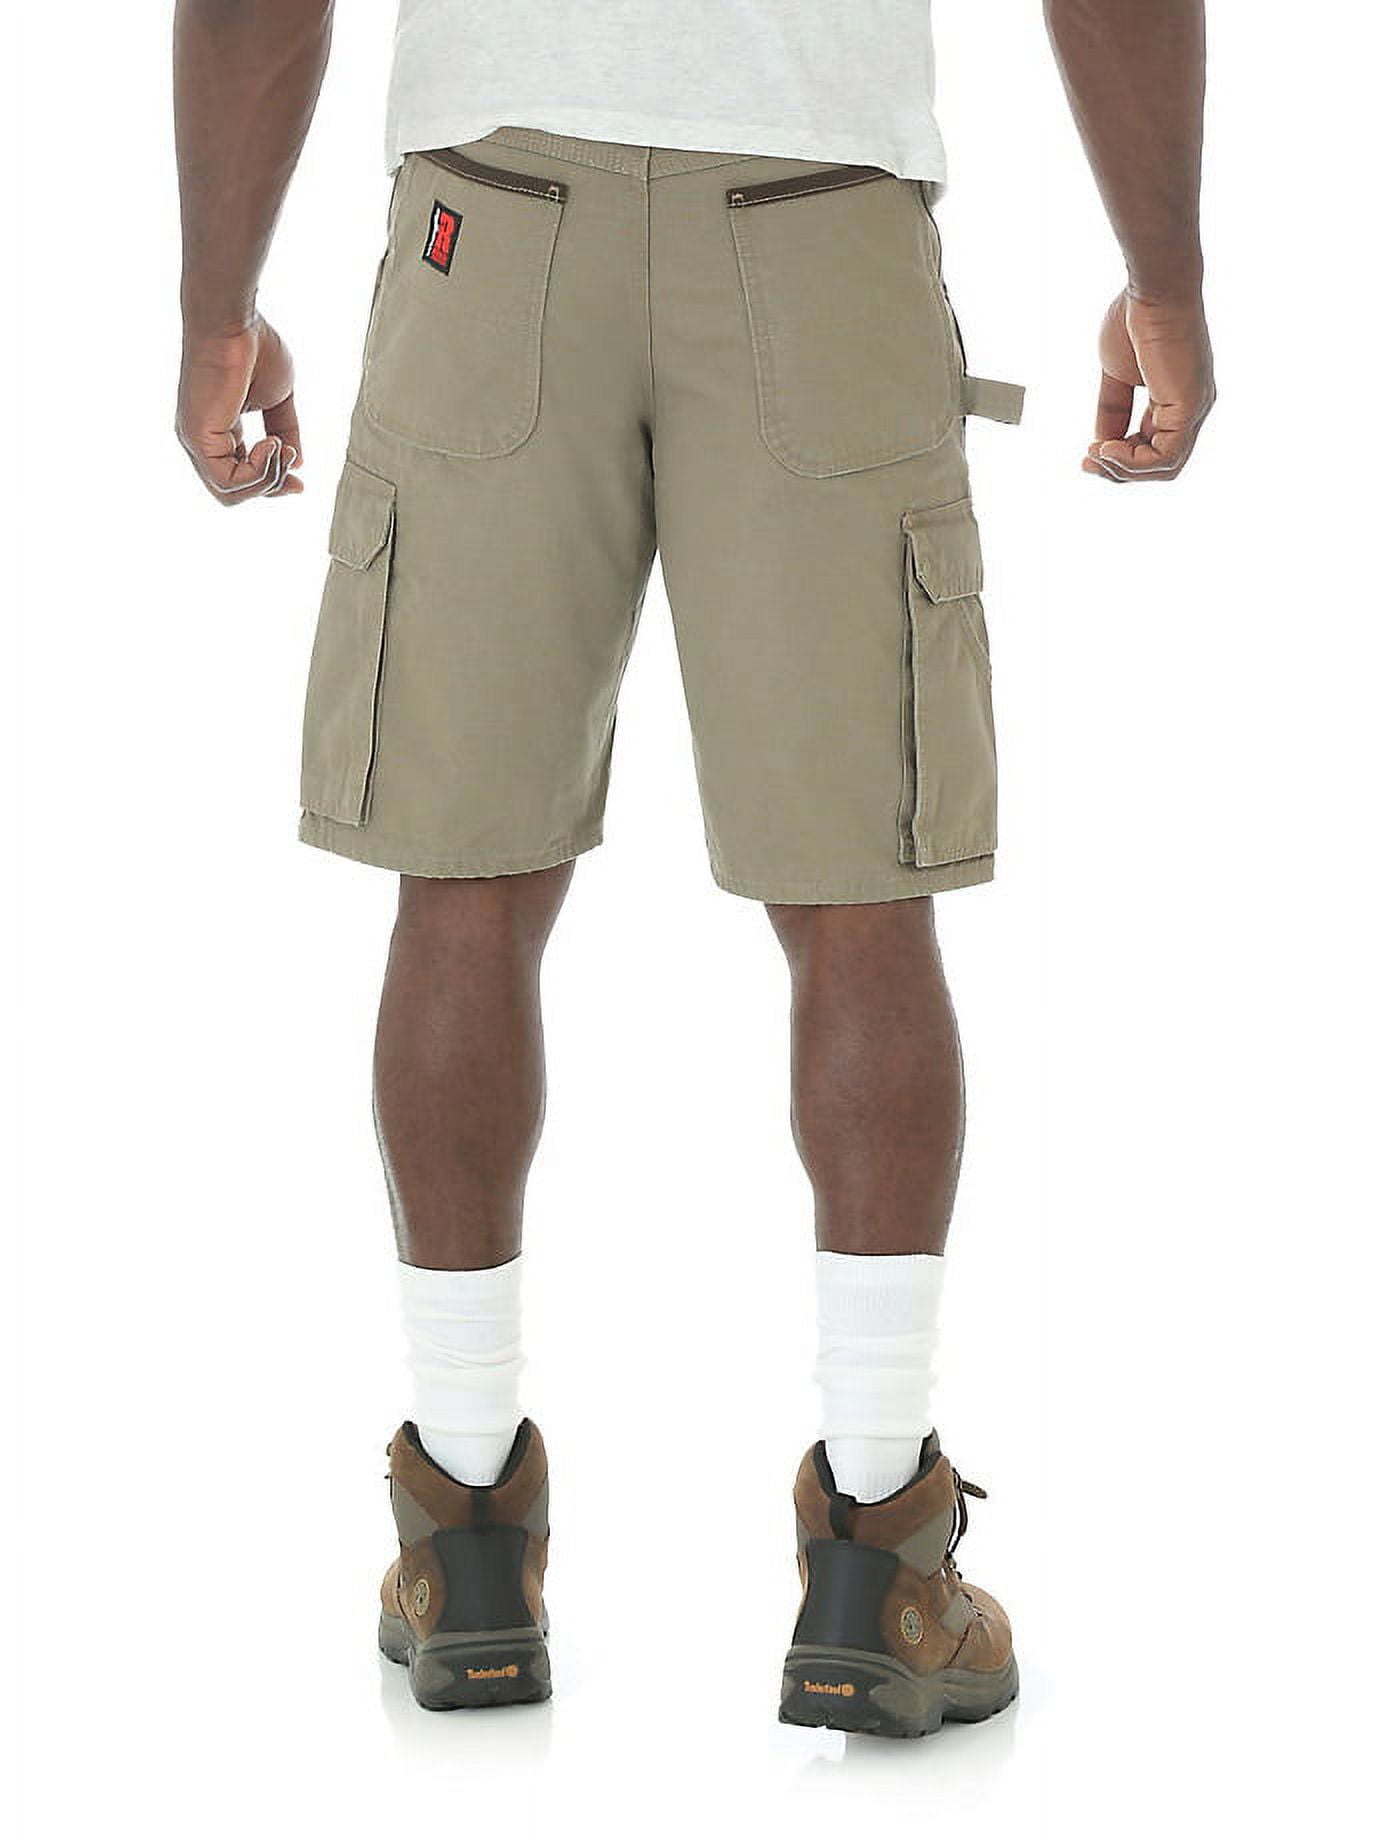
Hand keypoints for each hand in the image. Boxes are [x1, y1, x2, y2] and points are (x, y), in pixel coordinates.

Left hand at [176, 314, 303, 503]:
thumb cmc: (253, 347)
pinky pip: (229, 481)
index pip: (240, 477)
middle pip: (233, 493)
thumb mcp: (279, 399)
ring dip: (267, 479)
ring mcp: (196, 441)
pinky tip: (271, 444)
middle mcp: (202, 440)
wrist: (233, 321)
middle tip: (293, 466)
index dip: (272, 483)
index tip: (300, 481)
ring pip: (230, 494)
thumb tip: (296, 462)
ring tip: (282, 447)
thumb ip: (285, 431)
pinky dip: (258, 471)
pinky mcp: (197, 439)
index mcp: (217, 431)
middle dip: (270, 487)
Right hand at [1084, 289, 1214, 482]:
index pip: (1151, 447)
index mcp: (1174, 399)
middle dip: (1119, 471)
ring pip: (1164, 467)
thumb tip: (1101, 442)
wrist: (1153, 289)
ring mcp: (1194, 409)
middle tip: (1087, 463)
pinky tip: (1106, 447)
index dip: (1118, 459)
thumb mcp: (1115, 375)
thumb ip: (1111, 409)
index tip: (1087, 453)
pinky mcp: (1189, 407)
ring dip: (1123, 469)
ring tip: (1095, 455)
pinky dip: (1131, 461)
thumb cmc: (1135, 317)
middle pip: (1160, 465)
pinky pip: (1164, 456)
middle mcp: (1190, 408)